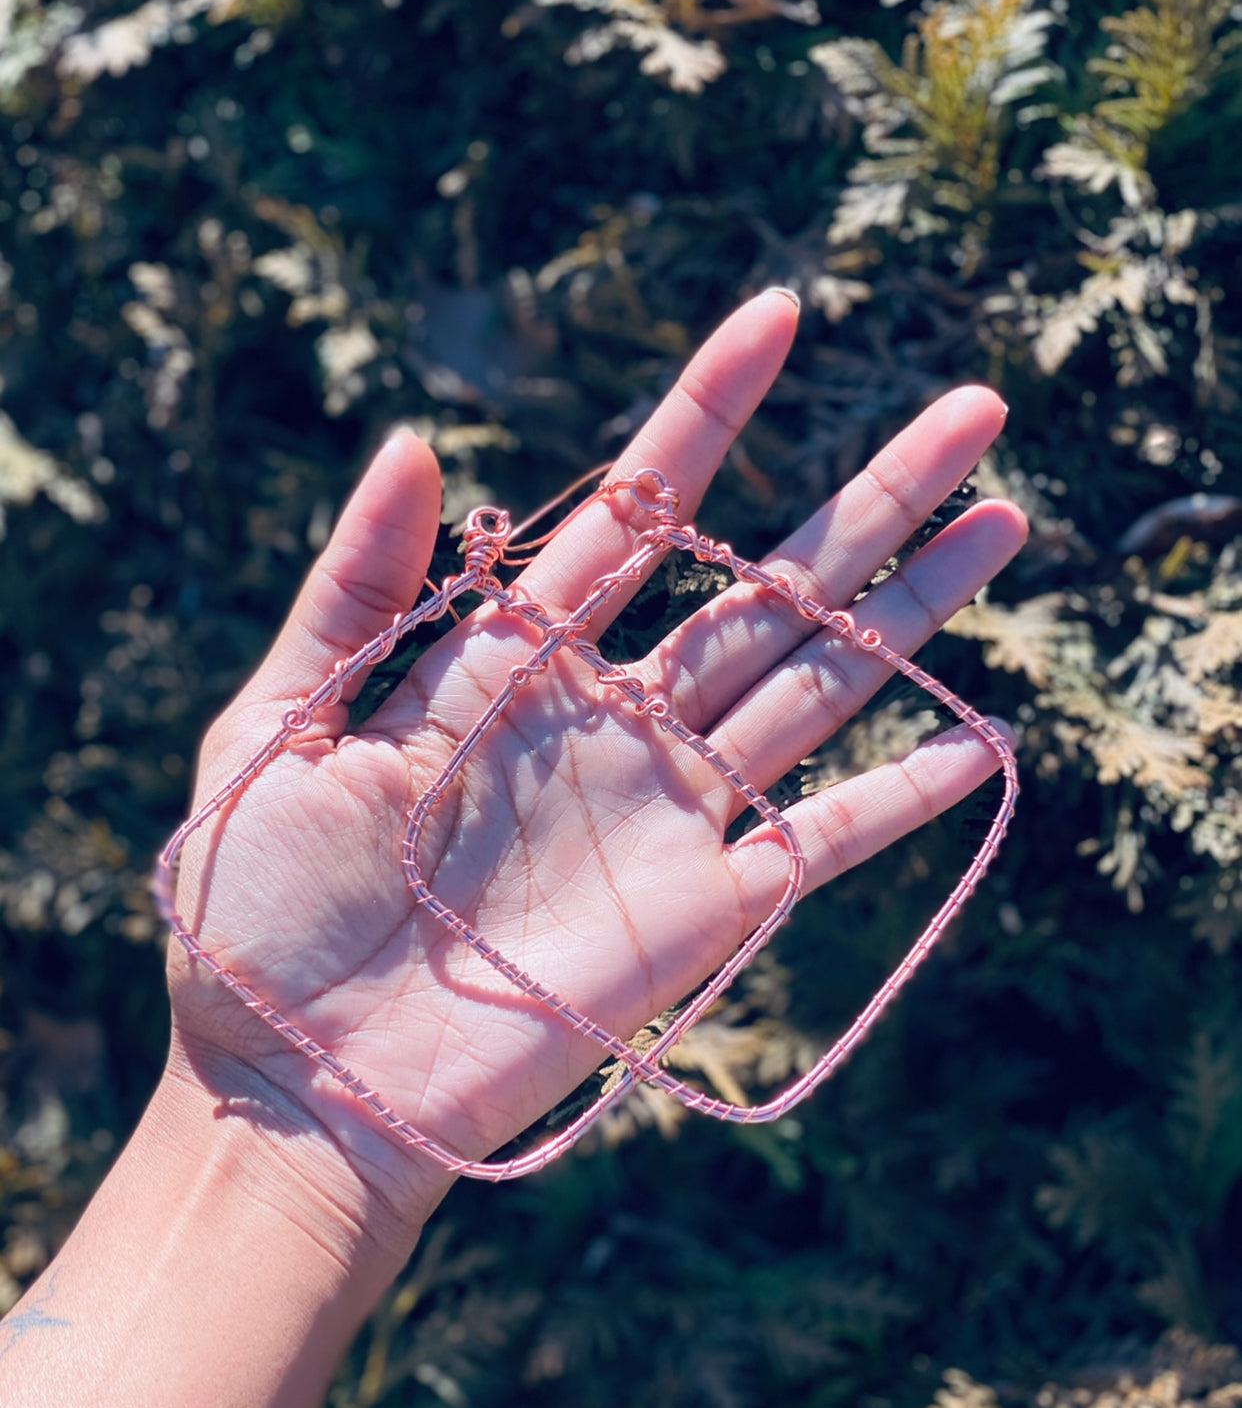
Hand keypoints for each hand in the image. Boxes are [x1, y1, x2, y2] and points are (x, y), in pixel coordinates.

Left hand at [165, 290, 1025, 1236]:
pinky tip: (980, 745)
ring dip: (911, 613)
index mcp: (513, 667)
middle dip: (869, 498)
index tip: (778, 316)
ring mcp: (662, 819)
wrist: (298, 1092)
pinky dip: (900, 802)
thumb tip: (422, 442)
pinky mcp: (696, 920)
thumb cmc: (257, 921)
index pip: (636, 516)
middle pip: (764, 588)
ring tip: (1003, 524)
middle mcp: (610, 727)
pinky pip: (819, 845)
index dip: (707, 416)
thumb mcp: (275, 728)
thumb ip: (355, 592)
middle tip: (973, 409)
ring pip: (815, 689)